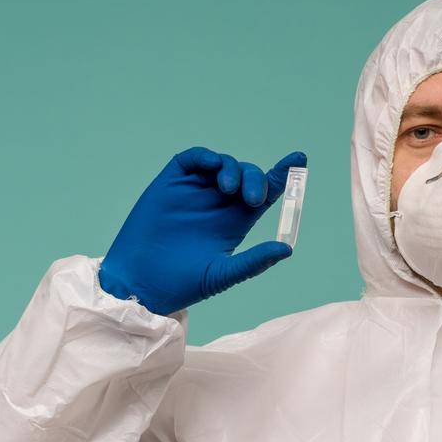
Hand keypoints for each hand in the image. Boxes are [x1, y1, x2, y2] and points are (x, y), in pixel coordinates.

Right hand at [99, 147, 306, 313]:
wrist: (141, 283)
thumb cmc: (182, 283)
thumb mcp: (223, 274)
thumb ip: (253, 262)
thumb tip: (287, 249)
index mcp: (236, 221)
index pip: (266, 192)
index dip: (282, 174)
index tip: (299, 159)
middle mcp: (219, 202)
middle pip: (248, 176)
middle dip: (256, 179)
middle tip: (253, 198)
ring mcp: (196, 190)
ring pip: (224, 164)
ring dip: (234, 170)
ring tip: (230, 191)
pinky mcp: (172, 182)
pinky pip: (193, 159)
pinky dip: (206, 158)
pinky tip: (214, 168)